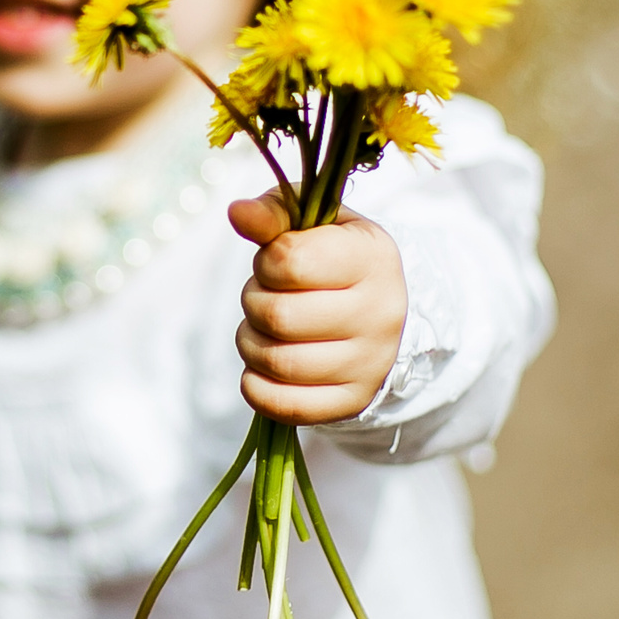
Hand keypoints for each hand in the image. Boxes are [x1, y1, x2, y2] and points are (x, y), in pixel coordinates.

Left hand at [228, 192, 406, 424]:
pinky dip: (256, 387)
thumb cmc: (333, 258)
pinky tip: (262, 368)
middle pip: (279, 316)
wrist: (380, 313)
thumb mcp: (312, 223)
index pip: (291, 262)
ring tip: (263, 330)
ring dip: (251, 343)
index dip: (266, 261)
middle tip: (265, 297)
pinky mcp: (352, 402)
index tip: (275, 261)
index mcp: (373, 257)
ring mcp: (370, 363)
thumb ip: (273, 211)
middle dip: (254, 302)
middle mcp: (381, 313)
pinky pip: (285, 406)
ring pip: (278, 363)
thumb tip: (237, 212)